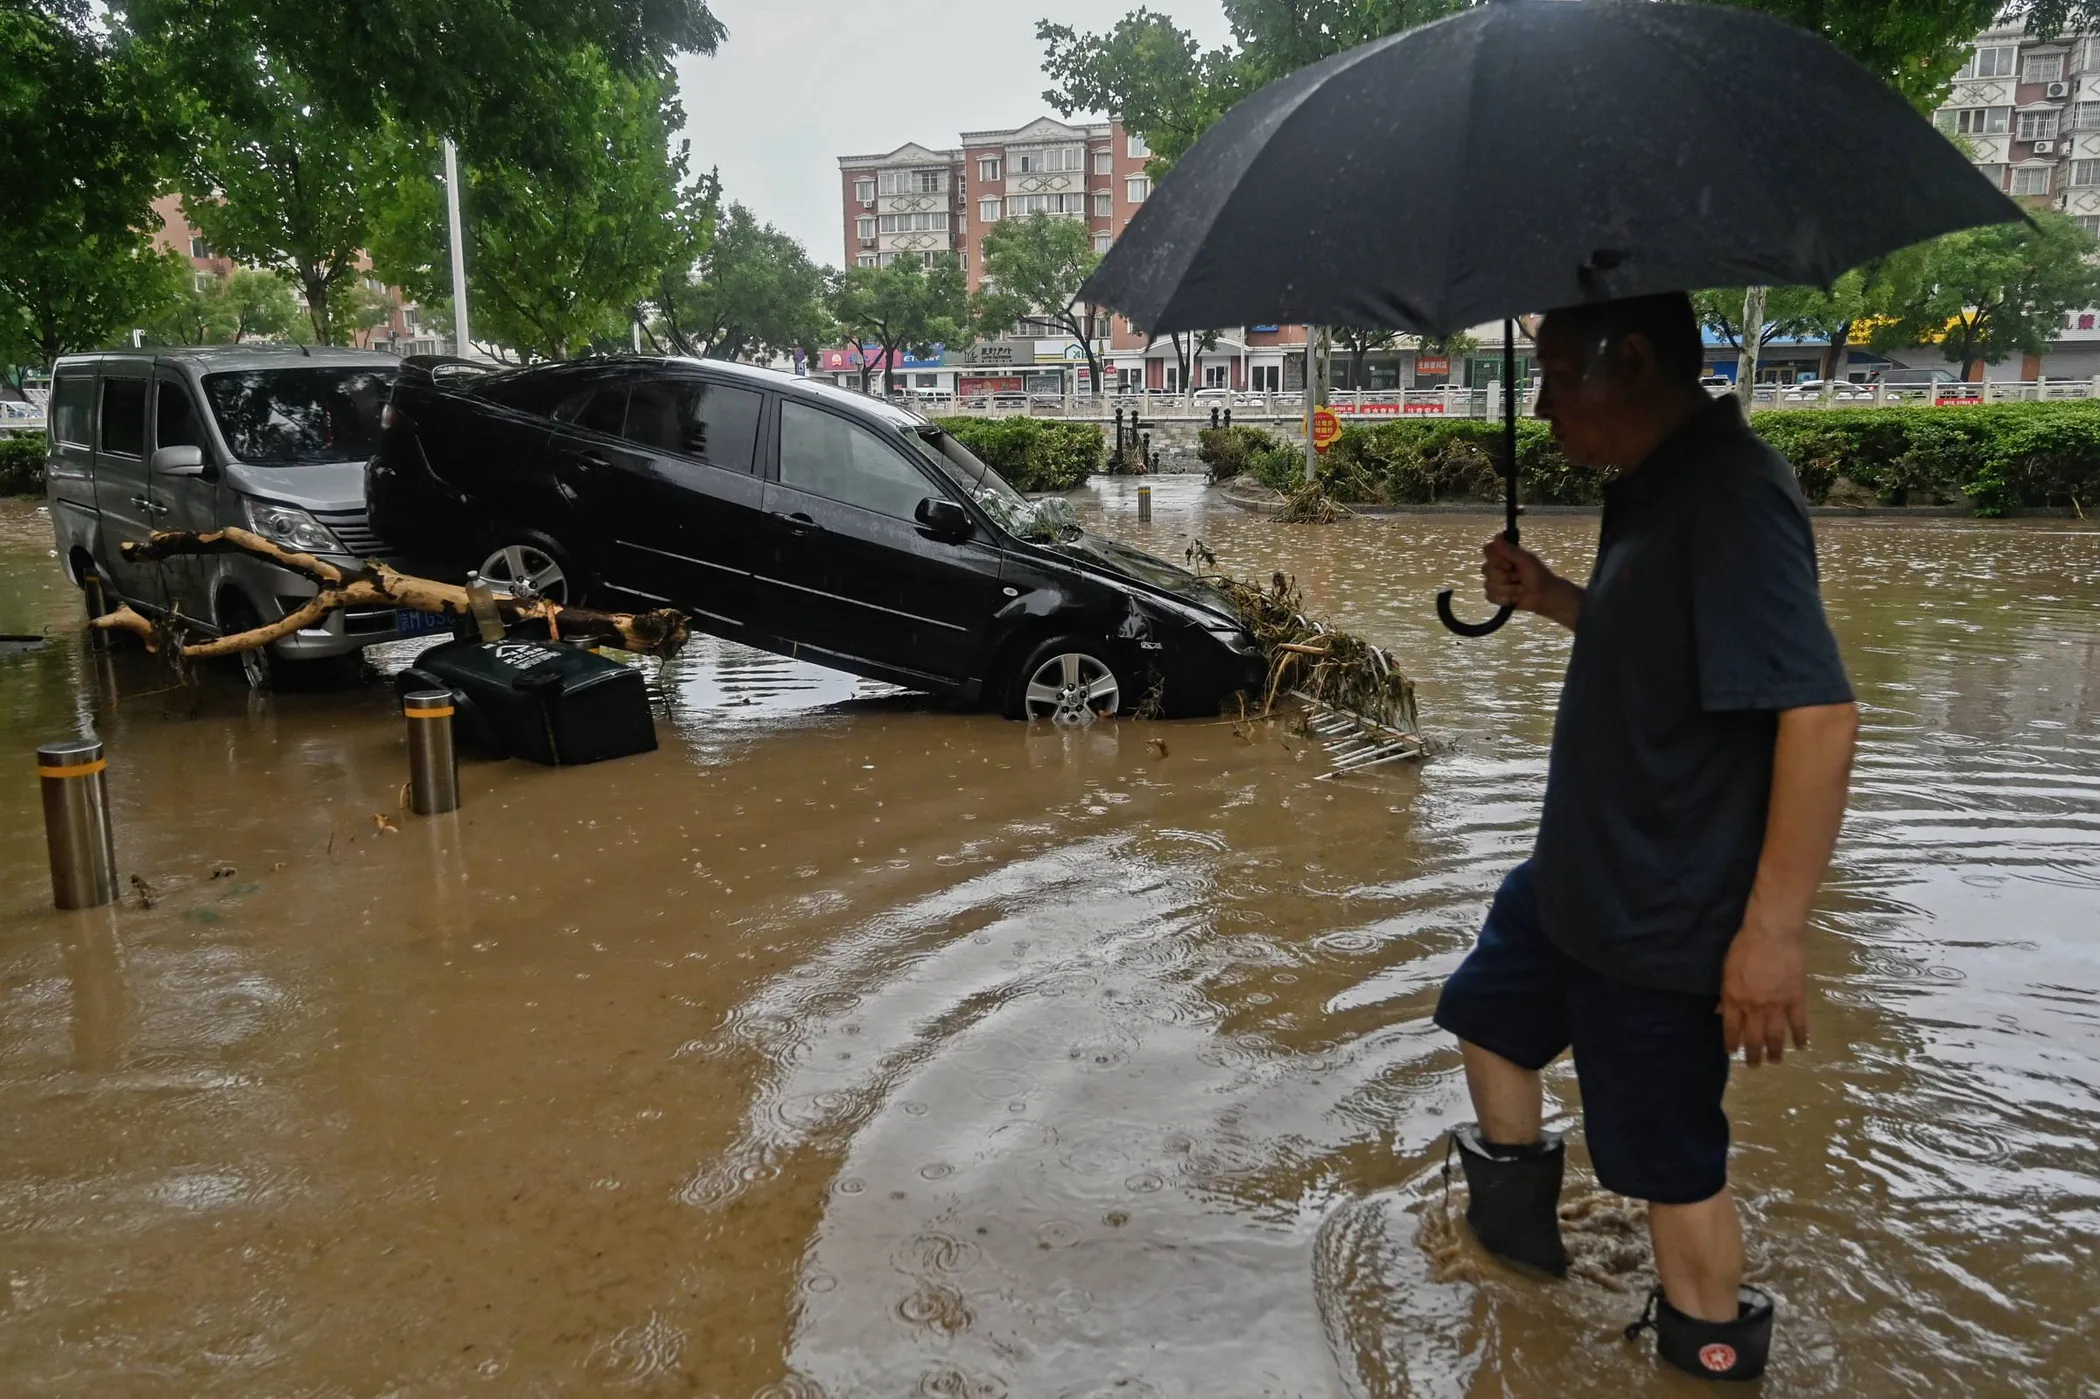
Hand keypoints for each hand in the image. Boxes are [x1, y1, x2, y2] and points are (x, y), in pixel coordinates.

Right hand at [1481, 536, 1557, 614]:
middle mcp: (1496, 567)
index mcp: (1504, 555)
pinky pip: (1490, 596)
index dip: (1495, 558)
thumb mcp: (1526, 560)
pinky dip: (1505, 599)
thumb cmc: (1538, 575)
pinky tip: (1515, 598)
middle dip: (1505, 577)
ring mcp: (1494, 582)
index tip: (1509, 563)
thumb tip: (1497, 536)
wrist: (1544, 596)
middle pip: (1486, 570)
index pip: (1487, 550)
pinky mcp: (1495, 596)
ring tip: (1521, 589)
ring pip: (1489, 585)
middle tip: (1519, 578)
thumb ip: (1510, 550)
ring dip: (1509, 589)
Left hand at [1718, 918, 1808, 1066]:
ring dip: (1775, 1051)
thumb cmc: (1744, 947)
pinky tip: (1801, 1046)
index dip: (1732, 1042)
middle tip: (1754, 1065)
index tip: (1733, 1053)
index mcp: (1734, 998)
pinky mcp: (1796, 998)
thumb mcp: (1726, 969)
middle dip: (1753, 1054)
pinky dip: (1801, 1036)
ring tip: (1775, 1061)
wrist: (1772, 934)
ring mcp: (1776, 1005)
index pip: (1731, 1028)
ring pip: (1775, 1035)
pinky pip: (1799, 1022)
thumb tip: (1718, 1011)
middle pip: (1753, 1037)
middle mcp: (1754, 1007)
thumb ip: (1724, 993)